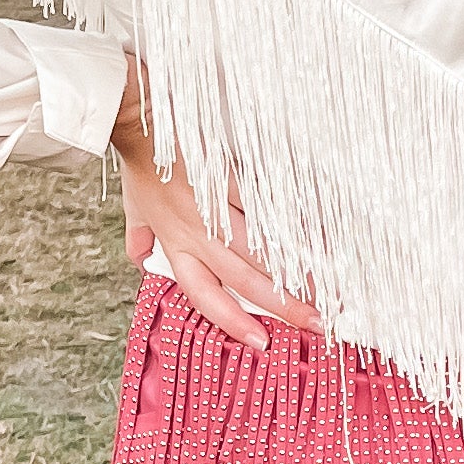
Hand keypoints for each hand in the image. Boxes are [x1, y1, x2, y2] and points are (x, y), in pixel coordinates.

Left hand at [113, 61, 320, 349]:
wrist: (142, 120)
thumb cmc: (142, 165)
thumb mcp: (135, 210)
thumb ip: (140, 239)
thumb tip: (140, 259)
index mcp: (176, 246)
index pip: (205, 297)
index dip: (233, 323)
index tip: (262, 343)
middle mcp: (197, 234)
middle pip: (244, 280)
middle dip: (284, 305)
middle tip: (317, 323)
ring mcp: (216, 206)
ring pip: (261, 249)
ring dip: (296, 271)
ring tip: (329, 287)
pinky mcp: (232, 177)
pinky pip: (267, 207)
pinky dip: (296, 223)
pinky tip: (322, 237)